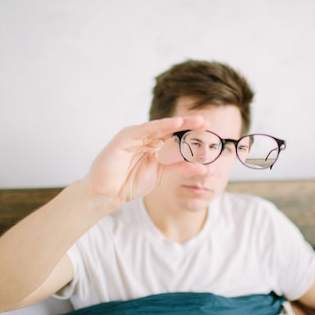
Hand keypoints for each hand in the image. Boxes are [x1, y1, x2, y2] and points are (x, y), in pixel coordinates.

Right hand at [83, 115, 207, 204]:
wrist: (107, 194)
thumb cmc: (129, 183)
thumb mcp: (161, 176)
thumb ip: (181, 170)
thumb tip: (204, 168)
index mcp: (152, 145)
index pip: (174, 136)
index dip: (190, 133)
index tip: (207, 131)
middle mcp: (144, 138)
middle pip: (169, 129)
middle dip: (187, 124)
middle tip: (205, 122)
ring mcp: (135, 136)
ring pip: (159, 127)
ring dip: (177, 123)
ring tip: (194, 121)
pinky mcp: (125, 137)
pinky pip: (145, 130)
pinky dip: (160, 126)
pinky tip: (174, 124)